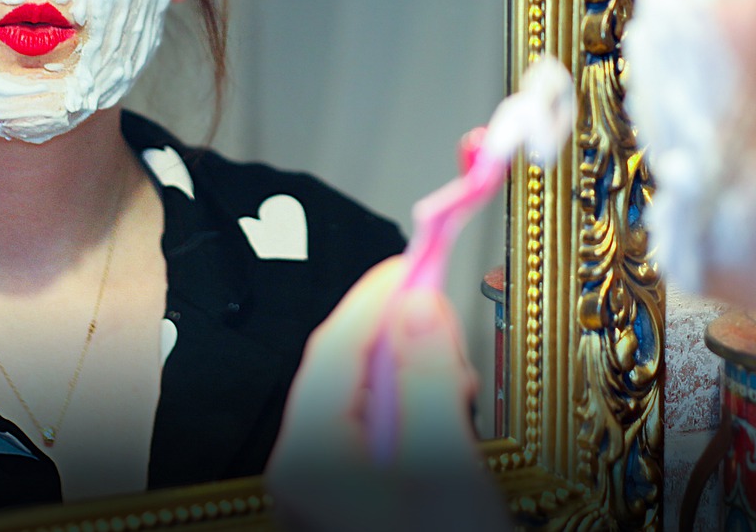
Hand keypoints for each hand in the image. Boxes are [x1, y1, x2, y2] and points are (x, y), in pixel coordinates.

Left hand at [266, 258, 509, 531]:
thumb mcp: (445, 470)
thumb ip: (428, 381)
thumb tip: (418, 308)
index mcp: (309, 458)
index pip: (337, 344)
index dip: (381, 293)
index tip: (417, 255)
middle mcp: (301, 471)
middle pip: (344, 369)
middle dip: (397, 334)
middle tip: (444, 312)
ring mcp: (319, 488)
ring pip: (359, 399)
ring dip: (408, 374)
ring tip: (454, 377)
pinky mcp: (345, 499)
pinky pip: (367, 433)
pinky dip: (406, 411)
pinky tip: (441, 418)